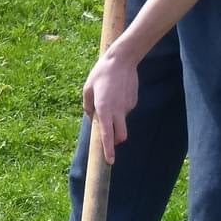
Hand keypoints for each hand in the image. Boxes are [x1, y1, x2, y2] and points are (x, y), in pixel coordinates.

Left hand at [83, 47, 138, 164]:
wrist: (122, 59)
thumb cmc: (101, 74)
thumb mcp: (87, 89)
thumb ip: (87, 106)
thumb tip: (91, 117)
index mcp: (103, 109)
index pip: (107, 135)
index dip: (108, 150)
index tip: (110, 161)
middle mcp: (117, 111)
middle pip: (120, 136)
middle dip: (116, 142)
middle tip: (109, 138)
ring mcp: (127, 107)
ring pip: (122, 122)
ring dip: (116, 120)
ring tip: (110, 100)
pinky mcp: (134, 102)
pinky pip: (126, 110)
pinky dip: (121, 108)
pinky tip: (118, 93)